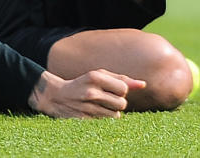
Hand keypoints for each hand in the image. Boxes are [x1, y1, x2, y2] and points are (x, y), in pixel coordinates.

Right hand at [27, 69, 145, 118]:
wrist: (56, 96)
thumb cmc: (83, 83)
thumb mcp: (99, 76)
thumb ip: (121, 79)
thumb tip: (143, 85)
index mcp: (95, 77)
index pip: (124, 89)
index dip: (121, 91)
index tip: (113, 91)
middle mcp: (91, 92)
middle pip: (122, 104)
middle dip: (118, 103)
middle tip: (107, 99)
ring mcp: (87, 107)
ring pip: (115, 116)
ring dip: (112, 112)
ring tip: (100, 106)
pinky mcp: (84, 120)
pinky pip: (105, 123)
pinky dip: (104, 120)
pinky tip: (95, 113)